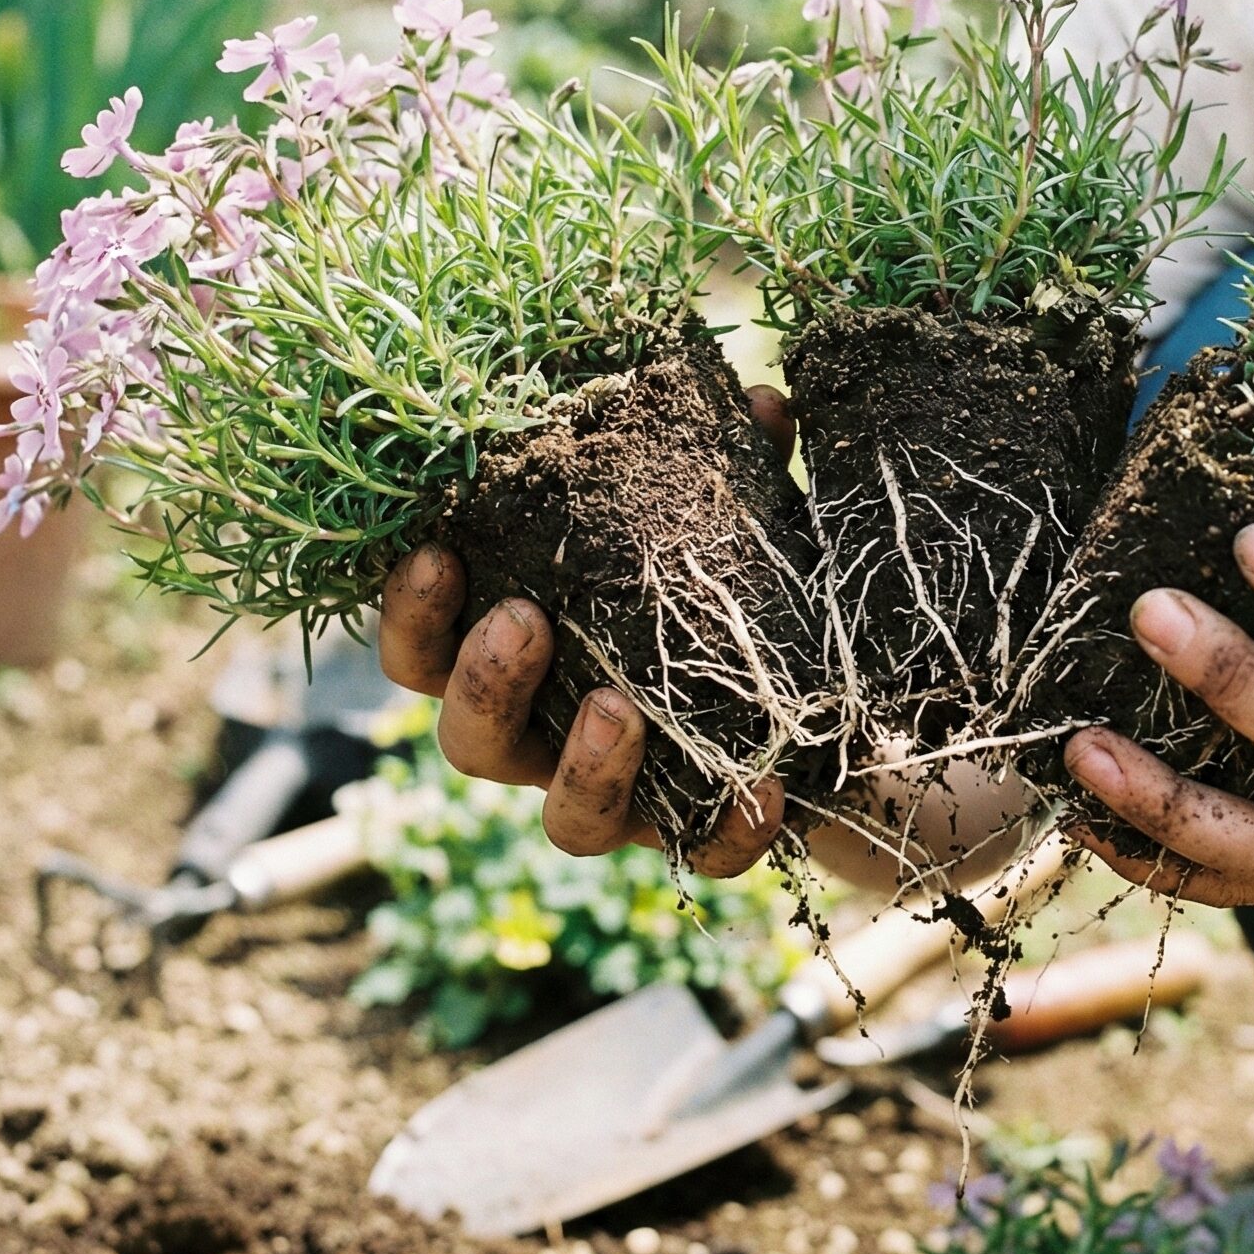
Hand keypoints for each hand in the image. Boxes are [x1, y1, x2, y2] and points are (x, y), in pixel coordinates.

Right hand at [377, 387, 797, 878]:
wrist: (839, 707)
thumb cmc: (745, 598)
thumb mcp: (740, 523)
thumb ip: (735, 469)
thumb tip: (754, 398)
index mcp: (530, 664)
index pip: (430, 654)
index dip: (413, 616)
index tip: (434, 553)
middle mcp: (552, 741)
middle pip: (470, 745)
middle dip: (484, 686)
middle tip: (522, 621)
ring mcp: (623, 802)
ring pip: (565, 820)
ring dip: (581, 766)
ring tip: (619, 708)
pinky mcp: (701, 839)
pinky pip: (702, 854)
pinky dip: (727, 829)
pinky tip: (762, 790)